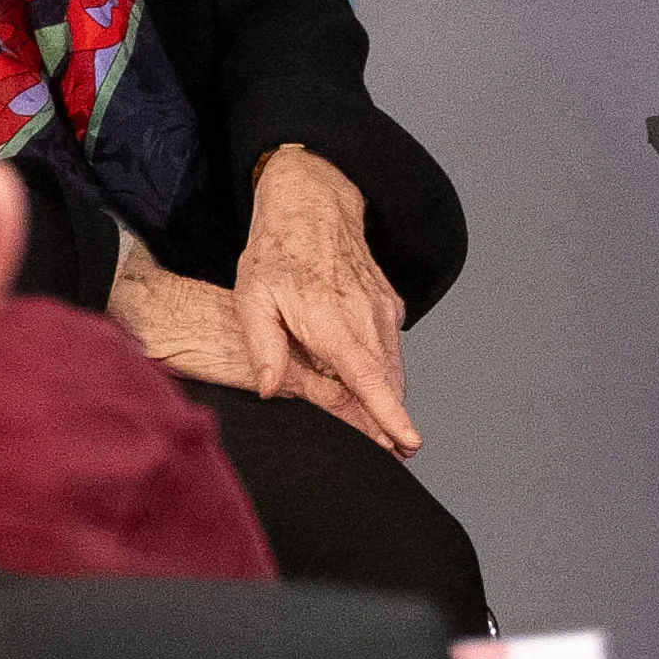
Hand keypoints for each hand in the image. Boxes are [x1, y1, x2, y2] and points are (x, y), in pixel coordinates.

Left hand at [231, 145, 421, 456]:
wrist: (314, 205)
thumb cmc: (276, 253)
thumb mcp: (252, 298)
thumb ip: (263, 347)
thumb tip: (271, 391)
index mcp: (332, 320)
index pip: (366, 376)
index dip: (387, 412)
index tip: (407, 439)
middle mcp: (366, 316)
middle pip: (386, 381)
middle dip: (392, 419)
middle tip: (395, 452)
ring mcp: (382, 309)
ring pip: (391, 366)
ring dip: (389, 398)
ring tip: (388, 432)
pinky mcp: (388, 305)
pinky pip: (390, 348)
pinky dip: (385, 372)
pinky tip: (371, 386)